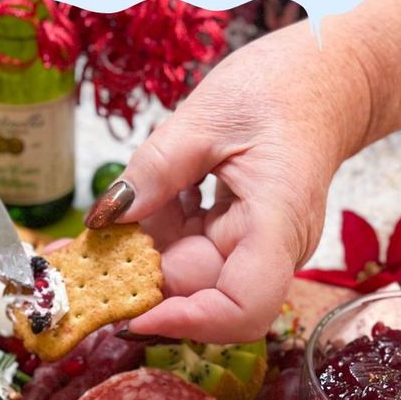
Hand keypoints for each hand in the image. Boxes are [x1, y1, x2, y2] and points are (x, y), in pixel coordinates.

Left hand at [87, 25, 371, 342]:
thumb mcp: (206, 117)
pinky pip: (192, 247)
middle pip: (202, 292)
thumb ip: (155, 169)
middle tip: (76, 262)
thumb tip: (108, 216)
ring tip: (98, 230)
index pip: (244, 307)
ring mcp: (256, 245)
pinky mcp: (237, 234)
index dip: (188, 321)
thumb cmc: (281, 89)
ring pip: (188, 271)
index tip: (131, 313)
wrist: (323, 77)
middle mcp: (273, 248)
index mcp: (277, 223)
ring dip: (142, 252)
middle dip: (139, 281)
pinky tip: (134, 207)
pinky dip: (158, 232)